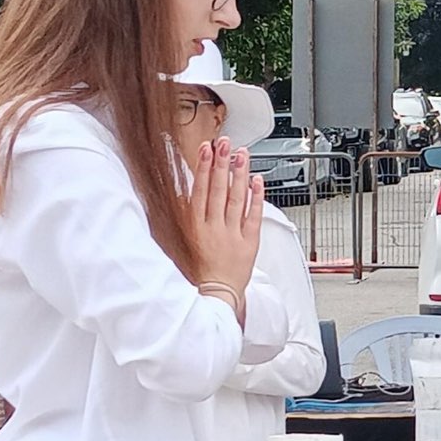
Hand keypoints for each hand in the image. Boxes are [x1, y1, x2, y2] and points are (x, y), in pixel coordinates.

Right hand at [191, 137, 263, 296]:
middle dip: (222, 164)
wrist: (215, 296)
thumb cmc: (198, 270)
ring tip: (241, 154)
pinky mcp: (249, 243)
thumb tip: (184, 192)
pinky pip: (253, 216)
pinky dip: (256, 197)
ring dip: (239, 174)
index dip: (203, 168)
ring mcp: (232, 235)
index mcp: (195, 228)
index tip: (206, 149)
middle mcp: (214, 229)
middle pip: (218, 190)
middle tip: (225, 143)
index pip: (199, 191)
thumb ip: (185, 216)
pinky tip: (257, 180)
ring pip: (236, 199)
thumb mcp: (183, 242)